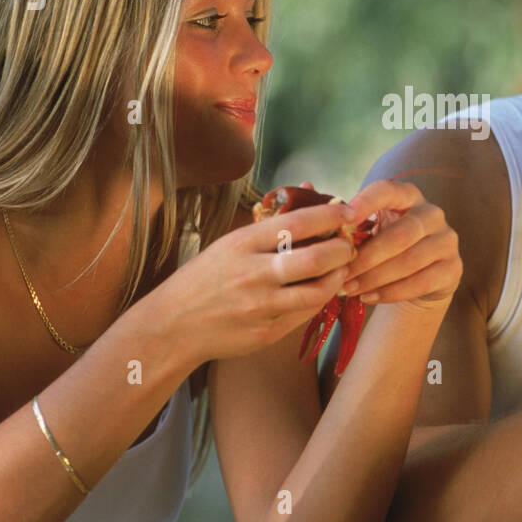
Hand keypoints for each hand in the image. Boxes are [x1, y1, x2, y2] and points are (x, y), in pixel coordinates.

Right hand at [160, 198, 358, 361]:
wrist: (172, 326)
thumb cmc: (205, 278)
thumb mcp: (230, 244)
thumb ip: (272, 222)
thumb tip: (308, 187)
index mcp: (243, 244)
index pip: (298, 223)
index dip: (330, 216)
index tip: (349, 211)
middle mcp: (254, 274)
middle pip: (315, 259)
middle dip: (343, 250)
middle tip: (350, 245)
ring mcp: (261, 307)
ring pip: (317, 292)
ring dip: (338, 278)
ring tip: (341, 269)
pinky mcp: (266, 333)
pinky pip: (305, 315)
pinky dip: (319, 300)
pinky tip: (321, 290)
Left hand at [336, 178, 461, 313]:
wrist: (420, 274)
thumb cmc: (385, 243)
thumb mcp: (370, 227)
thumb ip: (348, 222)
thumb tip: (313, 208)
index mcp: (407, 195)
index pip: (387, 191)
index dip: (366, 202)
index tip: (344, 218)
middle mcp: (432, 213)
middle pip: (399, 235)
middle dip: (366, 257)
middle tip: (341, 274)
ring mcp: (446, 240)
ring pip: (409, 261)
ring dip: (375, 278)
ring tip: (349, 289)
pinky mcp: (453, 268)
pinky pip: (421, 282)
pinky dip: (391, 292)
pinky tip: (368, 297)